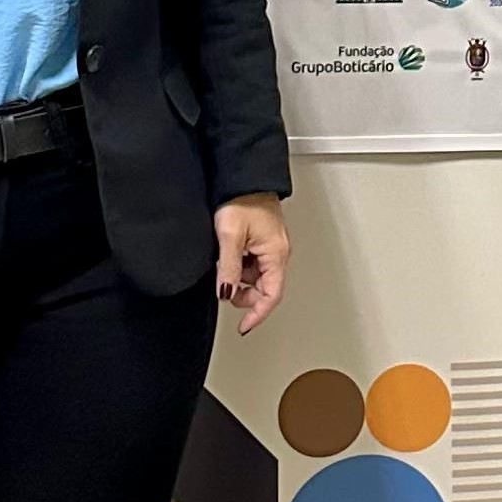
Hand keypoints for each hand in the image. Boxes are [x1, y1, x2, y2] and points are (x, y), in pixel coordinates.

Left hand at [214, 194, 290, 335]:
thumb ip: (228, 268)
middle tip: (223, 286)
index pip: (271, 296)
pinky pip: (252, 262)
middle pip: (264, 288)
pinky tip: (227, 251)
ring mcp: (270, 245)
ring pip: (256, 276)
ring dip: (239, 277)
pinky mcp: (262, 239)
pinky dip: (238, 264)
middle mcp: (278, 252)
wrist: (244, 175)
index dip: (256, 314)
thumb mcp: (229, 236)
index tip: (244, 326)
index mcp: (276, 253)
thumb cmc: (242, 198)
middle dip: (243, 293)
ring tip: (223, 259)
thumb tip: (226, 293)